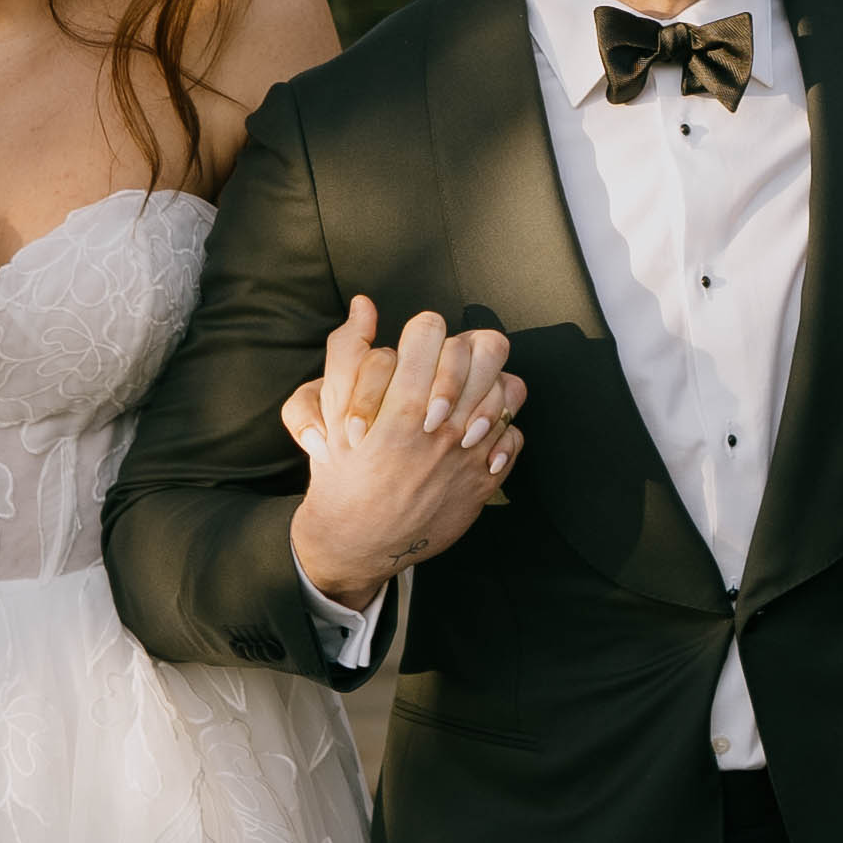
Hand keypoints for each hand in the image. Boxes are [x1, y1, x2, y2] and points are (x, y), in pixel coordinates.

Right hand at [289, 299, 524, 615]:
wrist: (358, 539)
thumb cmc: (342, 469)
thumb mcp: (328, 409)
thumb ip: (346, 350)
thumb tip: (364, 304)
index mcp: (401, 405)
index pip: (431, 329)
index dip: (423, 331)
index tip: (414, 350)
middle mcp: (444, 427)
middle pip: (486, 347)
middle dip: (466, 350)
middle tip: (447, 367)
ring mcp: (471, 454)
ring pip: (507, 389)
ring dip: (488, 386)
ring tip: (466, 398)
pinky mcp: (486, 480)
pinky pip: (515, 433)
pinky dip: (501, 429)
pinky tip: (478, 435)